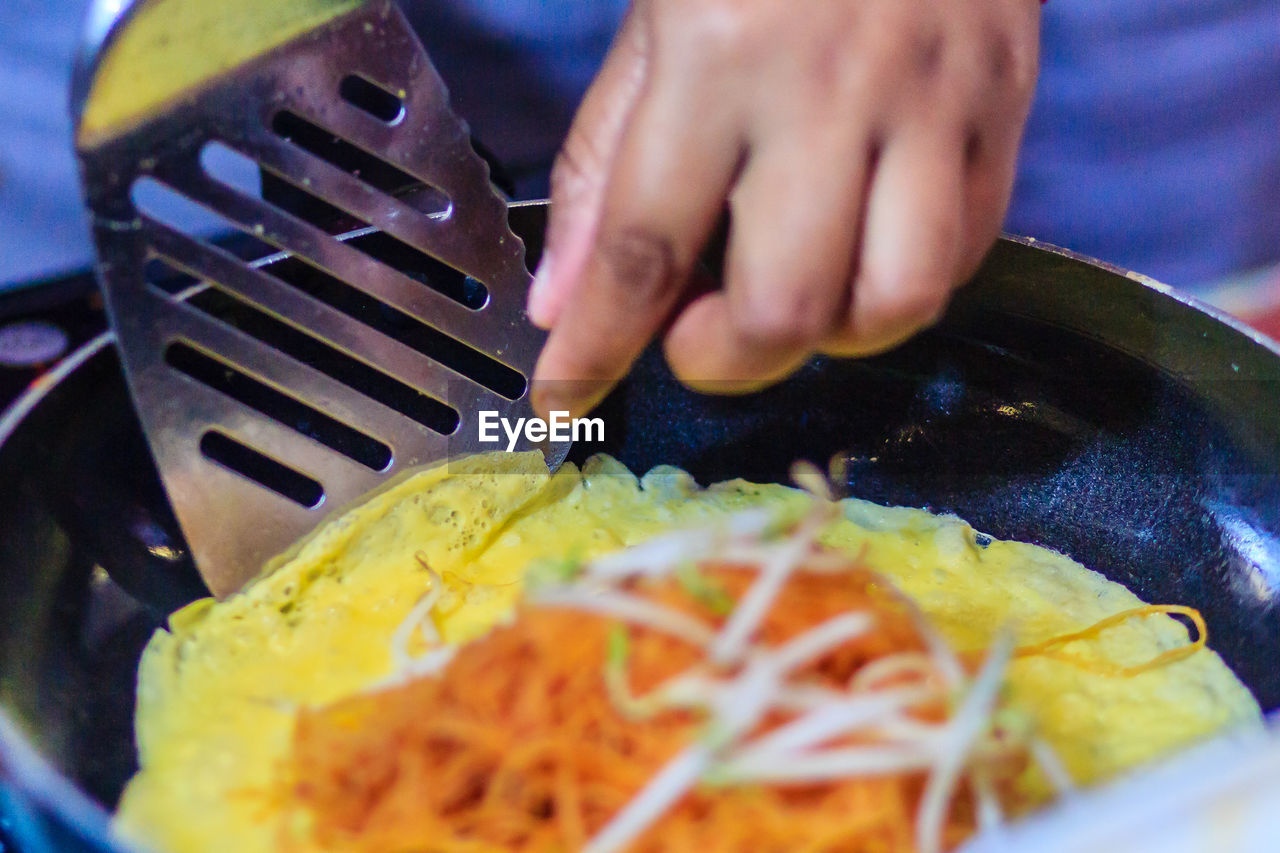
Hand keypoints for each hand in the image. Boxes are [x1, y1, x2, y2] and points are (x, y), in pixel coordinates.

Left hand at [527, 0, 1040, 416]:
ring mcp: (934, 105)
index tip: (564, 401)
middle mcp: (831, 92)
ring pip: (895, 304)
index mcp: (718, 57)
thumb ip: (605, 164)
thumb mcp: (655, 20)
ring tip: (788, 296)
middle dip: (722, 358)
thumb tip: (565, 302)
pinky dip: (901, 289)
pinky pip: (968, 255)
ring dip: (825, 339)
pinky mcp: (1005, 110)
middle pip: (783, 308)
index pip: (642, 248)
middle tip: (693, 333)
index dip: (595, 349)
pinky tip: (861, 252)